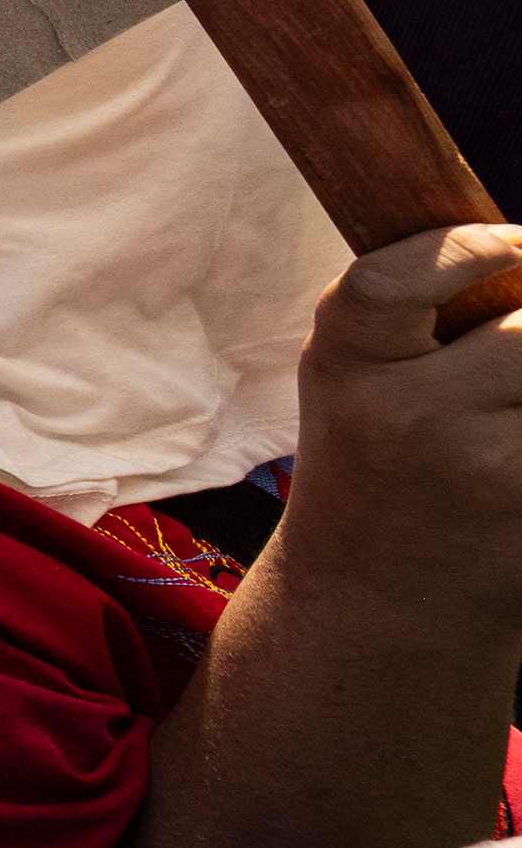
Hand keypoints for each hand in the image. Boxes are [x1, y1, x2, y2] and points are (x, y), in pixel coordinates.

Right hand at [280, 222, 521, 627]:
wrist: (375, 601)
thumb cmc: (379, 464)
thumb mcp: (357, 382)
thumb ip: (425, 318)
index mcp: (343, 367)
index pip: (391, 281)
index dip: (468, 247)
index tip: (514, 246)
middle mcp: (407, 418)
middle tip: (514, 354)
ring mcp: (485, 470)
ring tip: (510, 410)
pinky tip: (516, 454)